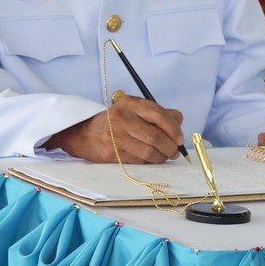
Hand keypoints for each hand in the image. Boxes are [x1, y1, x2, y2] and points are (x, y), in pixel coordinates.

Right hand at [46, 95, 184, 163]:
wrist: (85, 133)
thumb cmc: (117, 122)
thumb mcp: (134, 110)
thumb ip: (158, 113)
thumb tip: (178, 124)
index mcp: (130, 103)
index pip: (159, 115)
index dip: (173, 129)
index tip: (179, 138)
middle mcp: (122, 118)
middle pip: (155, 136)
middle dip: (170, 147)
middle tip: (174, 152)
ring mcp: (115, 136)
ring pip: (148, 151)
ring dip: (161, 157)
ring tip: (165, 157)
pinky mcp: (111, 153)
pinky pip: (138, 160)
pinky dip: (149, 162)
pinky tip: (151, 160)